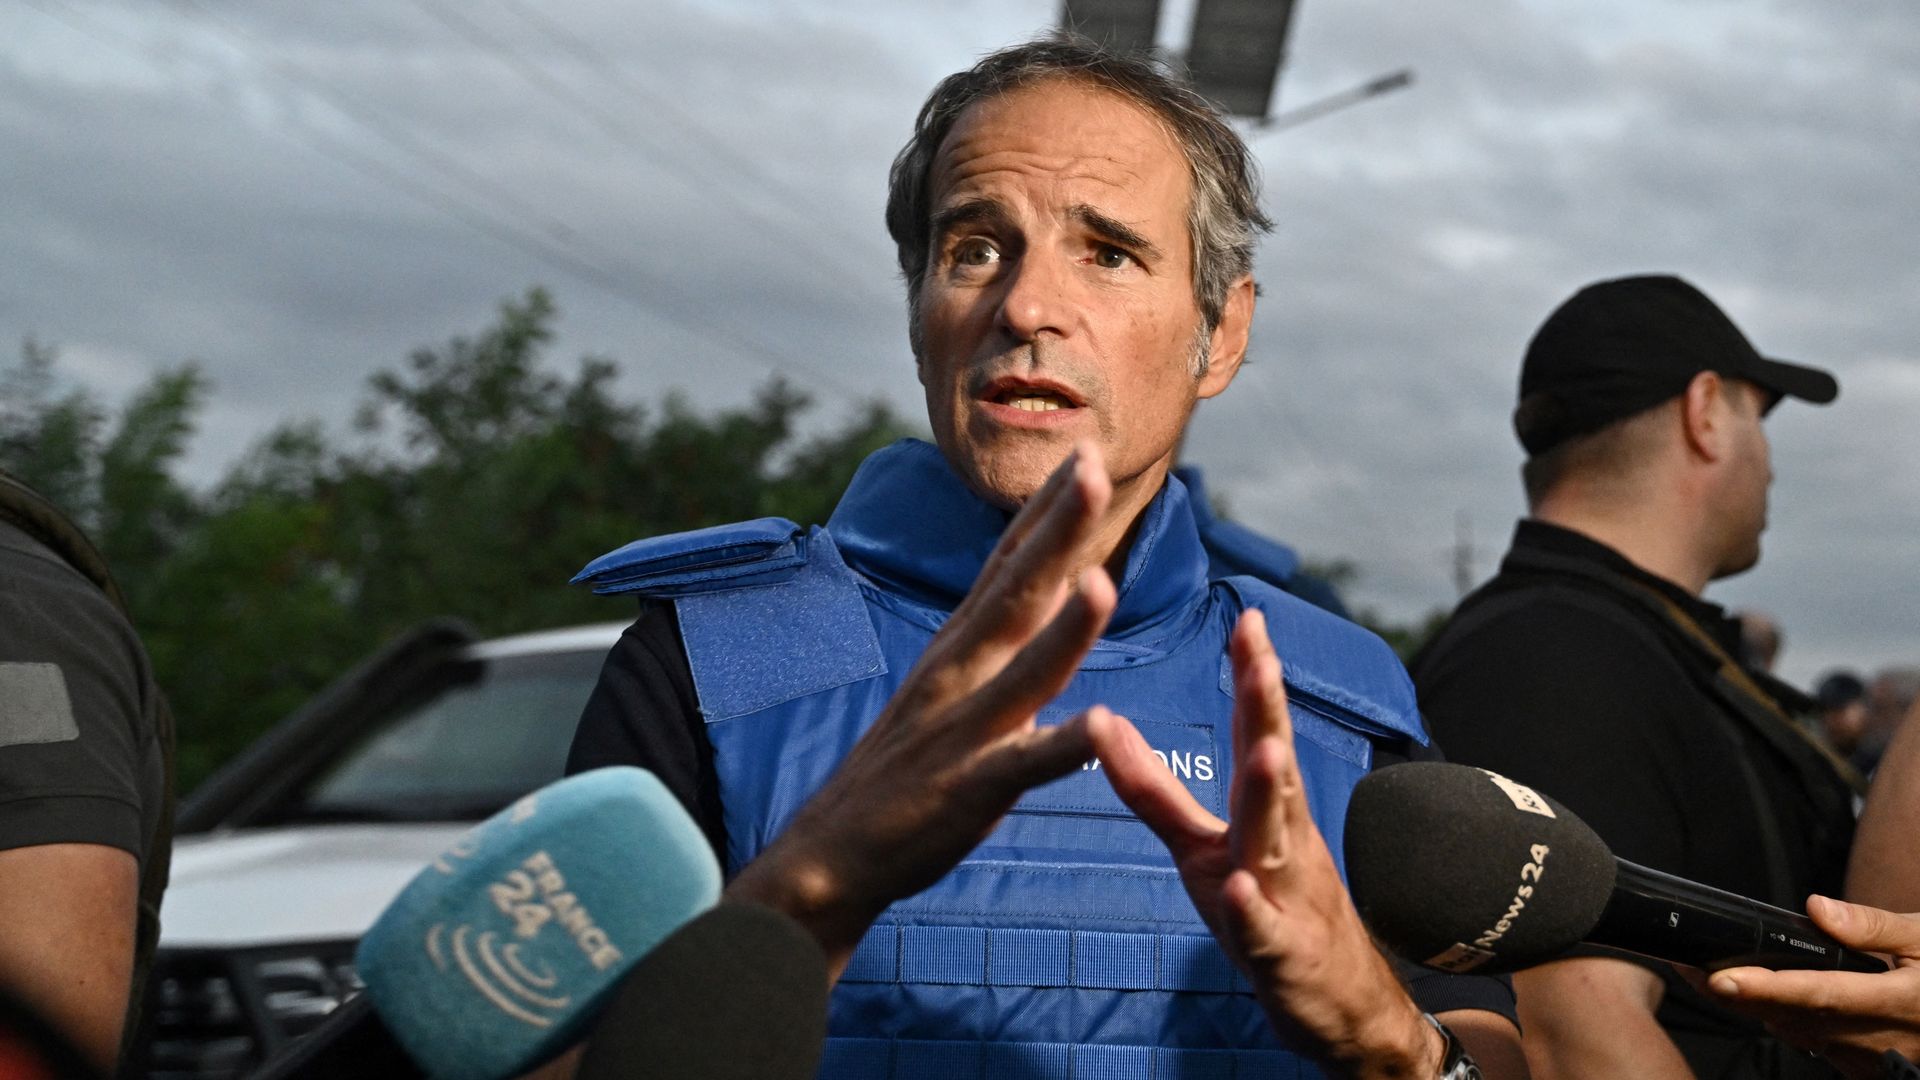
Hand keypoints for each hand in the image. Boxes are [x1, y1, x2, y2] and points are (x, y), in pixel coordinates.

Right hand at [726, 444, 1118, 976]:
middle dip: (1056, 530)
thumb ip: (1002, 640)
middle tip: (1094, 467)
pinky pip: (1019, 766)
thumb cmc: (904, 774)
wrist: (830, 859)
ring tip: (1102, 584)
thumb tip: (1059, 588)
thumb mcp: (952, 687)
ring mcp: (961, 730)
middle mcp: (957, 674)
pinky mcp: (967, 790)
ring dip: (1064, 630)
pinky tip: (1098, 728)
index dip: (1046, 509)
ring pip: (1022, 671)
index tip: (1085, 452)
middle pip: (1015, 591)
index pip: (1007, 562)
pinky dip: (1060, 746)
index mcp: (958, 648)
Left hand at [1087, 610, 1442, 1079]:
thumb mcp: (1202, 845)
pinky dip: (1254, 912)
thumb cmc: (1266, 906)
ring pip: (1278, 839)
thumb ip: (1155, 789)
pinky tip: (1243, 892)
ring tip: (1265, 755)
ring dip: (1271, 796)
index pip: (1258, 729)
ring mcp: (1285, 894)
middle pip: (1274, 765)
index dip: (1253, 674)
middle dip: (1267, 710)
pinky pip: (1264, 932)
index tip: (1247, 616)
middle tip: (1260, 656)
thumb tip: (1103, 725)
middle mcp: (1283, 839)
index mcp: (1266, 808)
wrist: (1337, 1003)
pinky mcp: (1281, 954)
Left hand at [1707, 897, 1919, 1078]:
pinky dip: (1790, 1023)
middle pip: (1790, 1017)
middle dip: (1737, 994)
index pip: (1818, 994)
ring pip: (1796, 1034)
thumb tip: (1817, 907)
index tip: (1720, 979)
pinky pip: (1814, 1048)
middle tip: (1686, 964)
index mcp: (1897, 1000)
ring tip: (1715, 976)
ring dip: (1758, 1008)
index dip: (1767, 988)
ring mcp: (1871, 1061)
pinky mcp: (1867, 1072)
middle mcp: (1878, 1038)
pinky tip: (1770, 999)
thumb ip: (1872, 925)